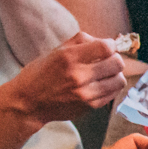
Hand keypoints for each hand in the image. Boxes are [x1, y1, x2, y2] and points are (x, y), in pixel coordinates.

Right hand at [2, 33, 127, 121]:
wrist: (28, 103)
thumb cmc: (41, 74)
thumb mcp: (56, 51)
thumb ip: (81, 42)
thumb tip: (107, 41)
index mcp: (68, 57)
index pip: (106, 47)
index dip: (110, 45)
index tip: (106, 47)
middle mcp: (78, 76)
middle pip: (117, 63)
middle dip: (115, 59)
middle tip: (107, 60)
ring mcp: (85, 93)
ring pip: (119, 80)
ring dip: (115, 74)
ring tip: (105, 74)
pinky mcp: (89, 106)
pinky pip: (113, 94)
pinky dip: (110, 87)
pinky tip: (100, 84)